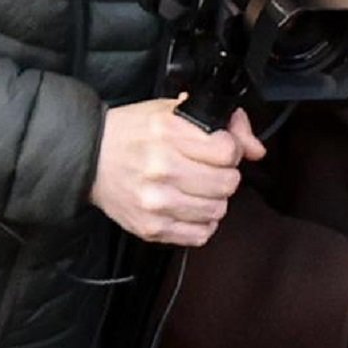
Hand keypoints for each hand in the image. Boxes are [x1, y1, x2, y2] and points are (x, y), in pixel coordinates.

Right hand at [90, 99, 265, 246]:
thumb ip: (221, 124)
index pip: (228, 151)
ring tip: (197, 189)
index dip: (231, 150)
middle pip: (227, 184)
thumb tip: (256, 148)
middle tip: (209, 171)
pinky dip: (202, 223)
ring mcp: (157, 202)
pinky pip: (200, 235)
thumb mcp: (173, 111)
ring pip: (217, 210)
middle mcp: (163, 168)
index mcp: (168, 132)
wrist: (91, 158)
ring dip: (214, 200)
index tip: (220, 149)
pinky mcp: (153, 228)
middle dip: (224, 176)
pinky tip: (190, 209)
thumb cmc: (133, 133)